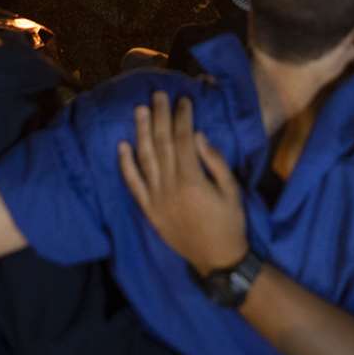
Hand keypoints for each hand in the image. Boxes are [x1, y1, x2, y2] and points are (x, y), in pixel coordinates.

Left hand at [118, 91, 246, 276]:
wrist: (216, 259)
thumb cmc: (230, 223)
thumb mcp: (231, 191)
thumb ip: (214, 162)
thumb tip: (197, 135)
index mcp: (192, 180)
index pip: (183, 139)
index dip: (182, 117)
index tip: (182, 99)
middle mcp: (169, 186)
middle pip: (162, 143)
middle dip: (159, 116)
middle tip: (157, 94)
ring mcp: (155, 198)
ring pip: (145, 158)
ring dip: (141, 132)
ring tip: (139, 110)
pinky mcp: (148, 209)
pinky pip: (133, 184)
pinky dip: (126, 164)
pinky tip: (122, 146)